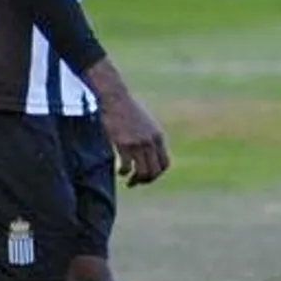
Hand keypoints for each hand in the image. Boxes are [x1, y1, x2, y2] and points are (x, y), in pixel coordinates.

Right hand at [86, 58, 170, 186]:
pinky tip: (120, 171)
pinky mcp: (124, 143)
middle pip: (155, 171)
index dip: (157, 174)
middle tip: (136, 182)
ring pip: (142, 172)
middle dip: (146, 180)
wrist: (116, 97)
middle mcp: (151, 141)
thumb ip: (150, 137)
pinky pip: (127, 166)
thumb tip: (149, 152)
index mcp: (158, 136)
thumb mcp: (146, 123)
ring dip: (136, 180)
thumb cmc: (128, 109)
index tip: (148, 176)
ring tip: (129, 182)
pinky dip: (124, 172)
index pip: (165, 163)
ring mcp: (138, 143)